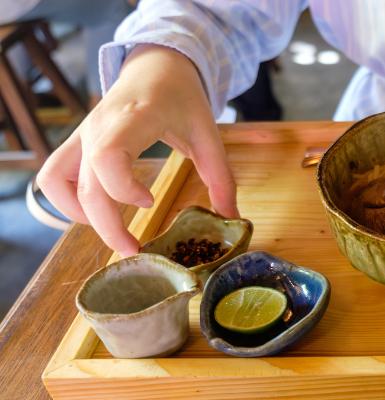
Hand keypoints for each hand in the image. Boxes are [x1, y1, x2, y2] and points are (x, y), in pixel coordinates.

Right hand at [37, 44, 238, 256]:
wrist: (156, 65)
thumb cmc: (182, 97)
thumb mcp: (209, 133)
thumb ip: (221, 177)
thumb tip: (231, 218)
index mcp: (134, 119)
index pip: (107, 157)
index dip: (123, 190)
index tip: (150, 202)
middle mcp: (98, 126)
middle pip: (85, 185)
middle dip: (107, 226)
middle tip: (134, 250)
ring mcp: (82, 133)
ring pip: (57, 182)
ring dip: (80, 215)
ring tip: (114, 230)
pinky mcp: (75, 142)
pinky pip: (53, 176)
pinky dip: (66, 201)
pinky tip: (96, 212)